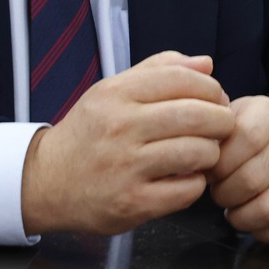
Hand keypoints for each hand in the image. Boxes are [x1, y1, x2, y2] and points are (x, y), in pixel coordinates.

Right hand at [19, 50, 237, 235]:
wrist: (46, 181)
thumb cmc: (89, 132)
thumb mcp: (113, 90)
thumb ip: (159, 70)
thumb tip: (206, 64)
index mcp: (117, 94)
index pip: (183, 80)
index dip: (211, 88)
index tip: (217, 99)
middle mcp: (120, 128)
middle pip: (198, 116)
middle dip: (221, 120)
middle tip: (221, 126)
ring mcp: (125, 168)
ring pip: (197, 152)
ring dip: (211, 152)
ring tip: (204, 152)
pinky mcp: (131, 204)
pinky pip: (187, 190)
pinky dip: (196, 183)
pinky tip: (187, 177)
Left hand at [205, 96, 268, 242]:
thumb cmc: (249, 143)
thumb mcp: (231, 124)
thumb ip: (211, 135)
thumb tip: (193, 156)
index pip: (246, 137)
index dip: (221, 163)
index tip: (212, 172)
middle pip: (253, 178)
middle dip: (226, 194)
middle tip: (220, 194)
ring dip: (242, 217)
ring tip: (234, 210)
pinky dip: (262, 231)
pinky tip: (254, 220)